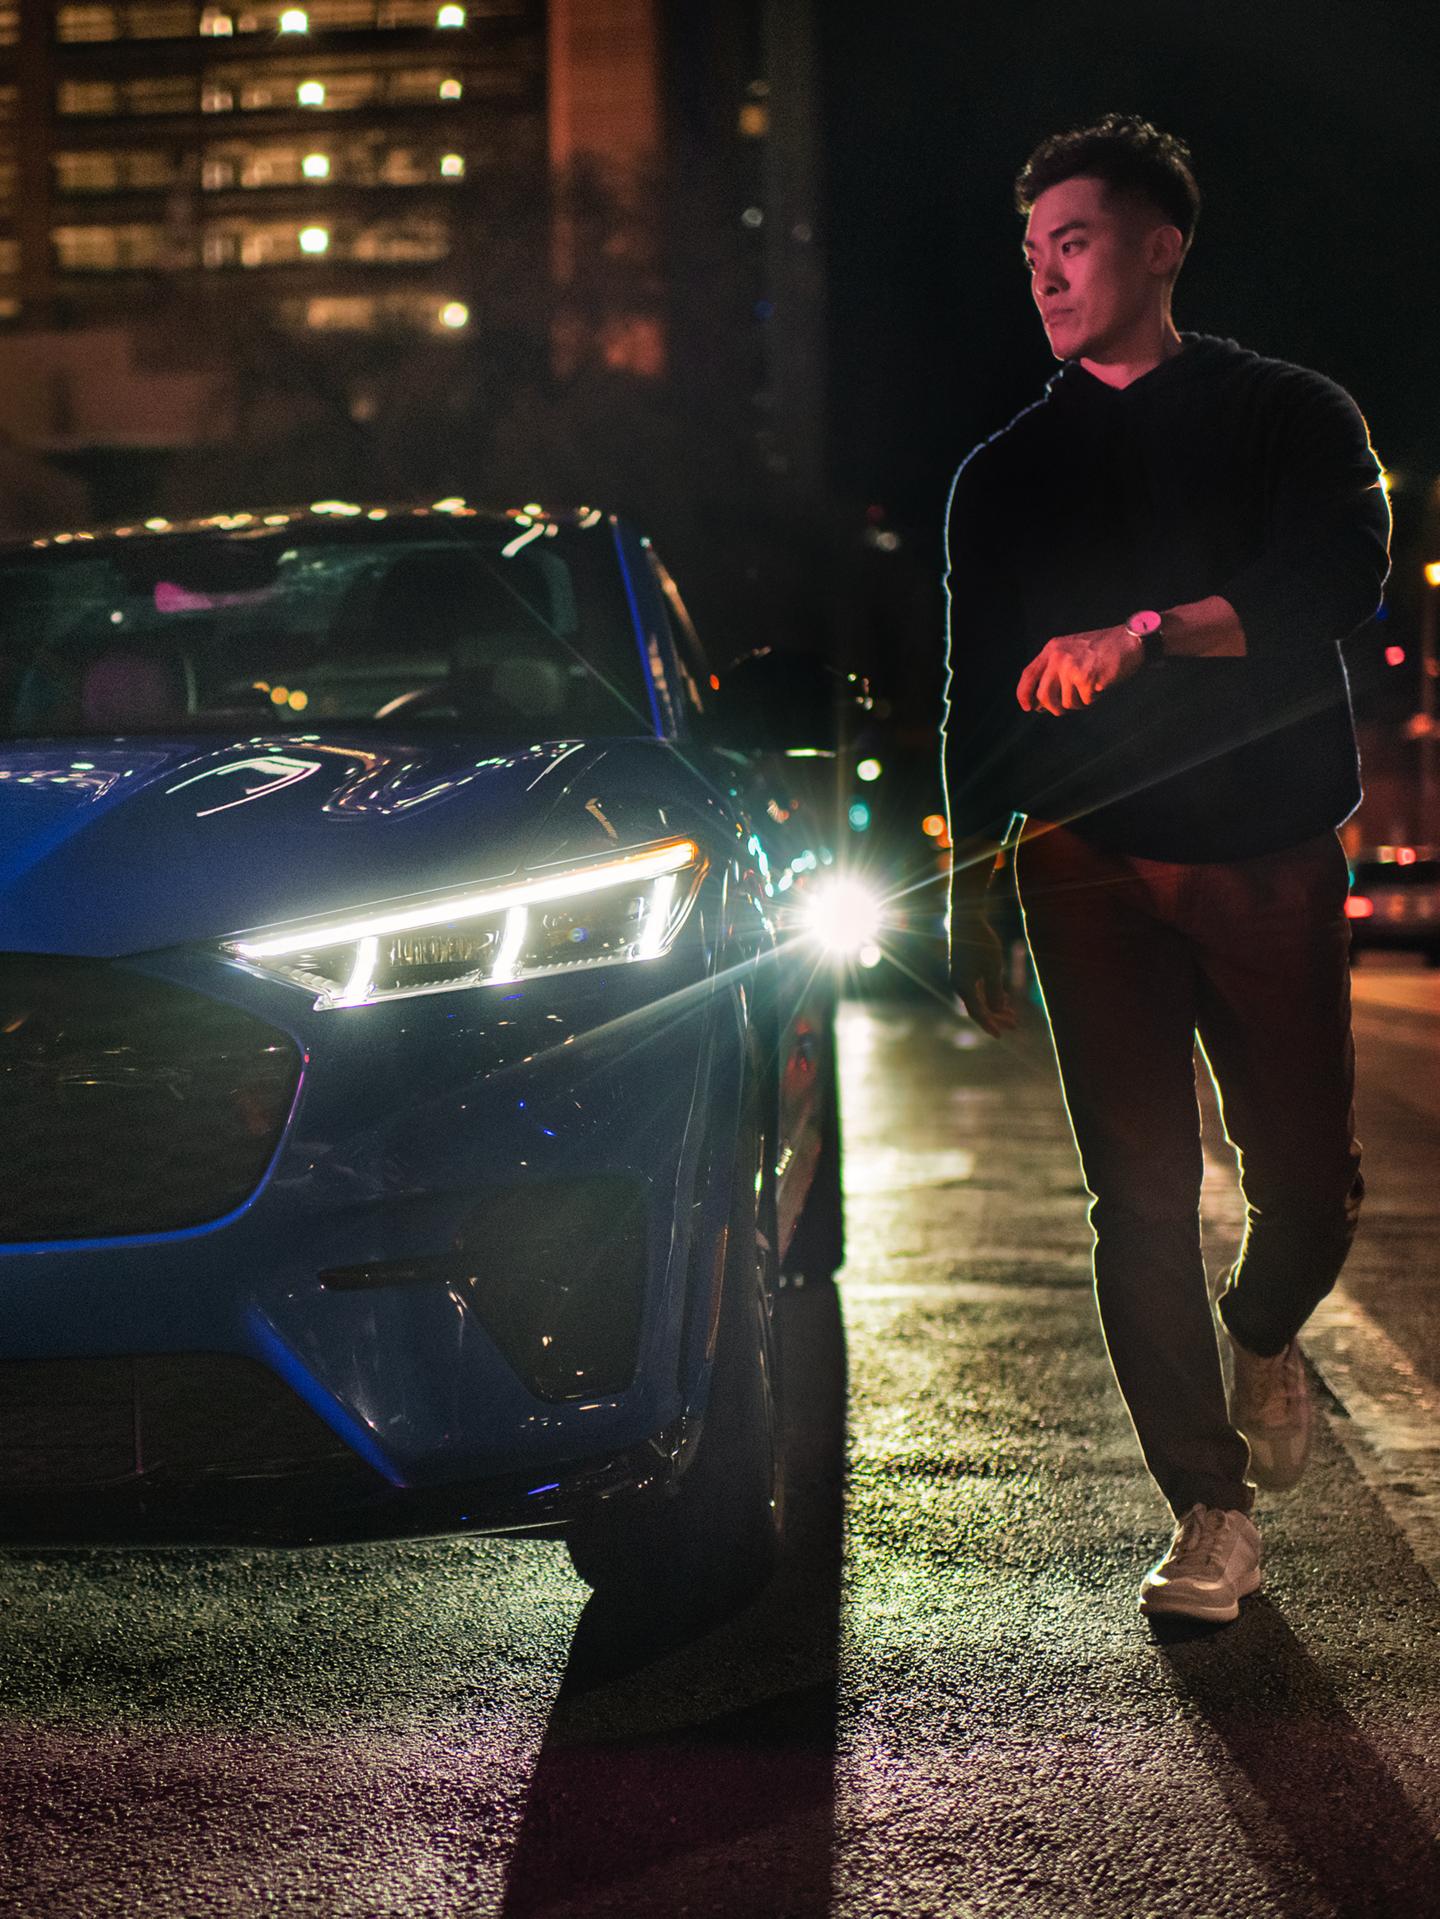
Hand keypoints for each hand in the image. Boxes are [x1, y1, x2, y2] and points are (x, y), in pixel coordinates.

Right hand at [948, 914, 1016, 1037]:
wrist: (967, 920)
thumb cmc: (981, 942)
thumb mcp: (993, 967)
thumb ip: (995, 991)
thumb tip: (997, 1010)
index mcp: (963, 986)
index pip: (977, 1012)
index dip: (989, 1025)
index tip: (1001, 1035)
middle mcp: (959, 985)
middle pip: (979, 1008)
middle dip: (997, 1018)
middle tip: (1015, 1025)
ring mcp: (961, 978)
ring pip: (979, 999)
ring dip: (995, 1008)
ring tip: (1013, 1015)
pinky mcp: (965, 971)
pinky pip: (978, 990)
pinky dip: (991, 996)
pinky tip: (1005, 999)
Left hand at [1016, 624, 1141, 715]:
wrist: (1130, 641)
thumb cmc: (1103, 650)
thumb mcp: (1072, 652)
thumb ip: (1055, 671)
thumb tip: (1040, 703)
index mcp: (1052, 649)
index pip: (1028, 674)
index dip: (1024, 694)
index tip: (1027, 707)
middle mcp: (1058, 657)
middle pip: (1043, 696)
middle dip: (1053, 708)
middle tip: (1063, 710)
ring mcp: (1071, 668)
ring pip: (1066, 702)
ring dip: (1078, 702)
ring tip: (1090, 688)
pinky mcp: (1085, 679)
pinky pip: (1084, 702)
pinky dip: (1093, 699)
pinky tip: (1101, 685)